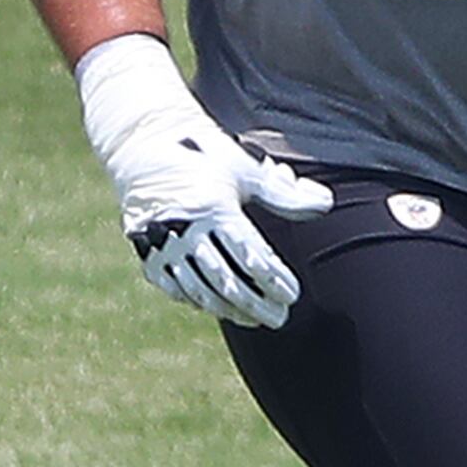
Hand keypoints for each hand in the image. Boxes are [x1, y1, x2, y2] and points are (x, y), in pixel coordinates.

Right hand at [72, 32, 334, 327]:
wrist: (142, 147)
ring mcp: (162, 244)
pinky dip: (197, 300)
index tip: (292, 294)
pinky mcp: (146, 252)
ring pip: (200, 289)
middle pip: (226, 280)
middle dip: (255, 303)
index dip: (274, 280)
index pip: (250, 256)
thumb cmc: (203, 156)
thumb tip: (325, 203)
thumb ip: (284, 193)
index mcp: (213, 209)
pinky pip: (174, 287)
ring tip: (253, 320)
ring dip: (229, 309)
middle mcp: (185, 230)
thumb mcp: (245, 170)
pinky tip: (217, 307)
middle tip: (280, 318)